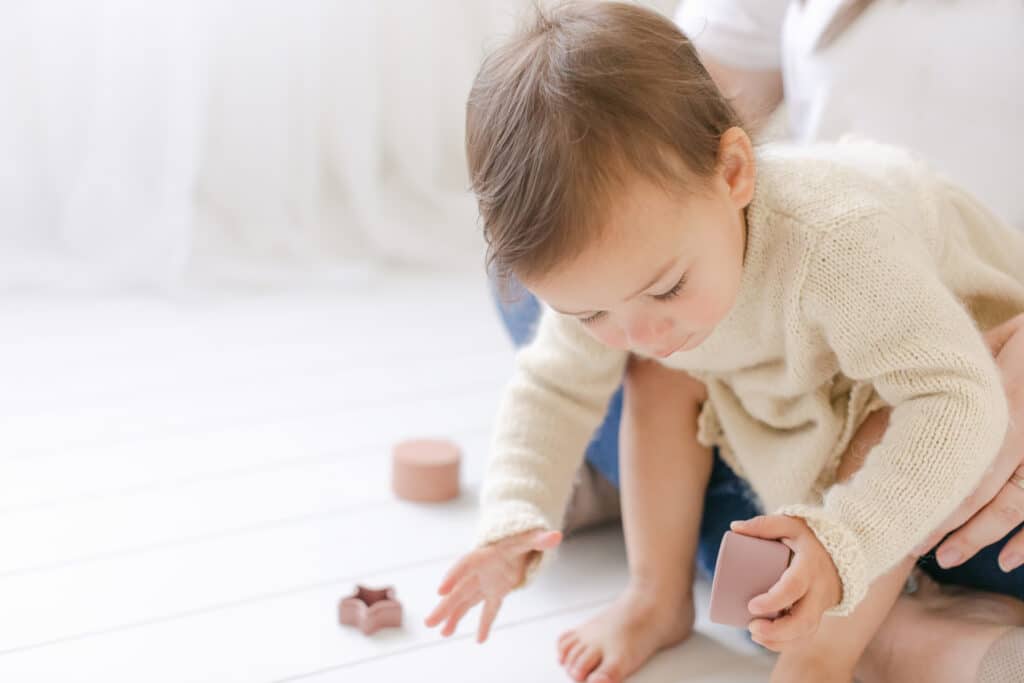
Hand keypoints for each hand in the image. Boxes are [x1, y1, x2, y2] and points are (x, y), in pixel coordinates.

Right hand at [424, 529, 561, 642]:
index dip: (453, 576)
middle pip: (459, 589)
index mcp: (483, 554)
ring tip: (442, 633)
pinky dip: (485, 625)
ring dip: (454, 617)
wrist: (516, 541)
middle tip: (429, 622)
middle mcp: (480, 571)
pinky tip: (480, 640)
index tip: (441, 590)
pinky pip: (488, 610)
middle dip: (445, 606)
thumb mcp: (528, 536)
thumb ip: (540, 538)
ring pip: (466, 602)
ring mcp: (485, 583)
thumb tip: (556, 535)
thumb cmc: (519, 537)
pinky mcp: (495, 593)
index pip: (465, 564)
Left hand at [729, 515, 841, 651]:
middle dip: (778, 631)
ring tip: (754, 634)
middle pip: (805, 619)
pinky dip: (786, 644)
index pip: (794, 587)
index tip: (751, 606)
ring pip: (807, 632)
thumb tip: (735, 528)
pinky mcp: (817, 614)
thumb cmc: (807, 538)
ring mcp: (821, 606)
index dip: (774, 600)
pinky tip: (765, 641)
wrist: (837, 553)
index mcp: (810, 566)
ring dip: (781, 641)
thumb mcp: (790, 524)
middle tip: (751, 627)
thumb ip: (764, 524)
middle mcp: (819, 590)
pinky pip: (806, 636)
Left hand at [912, 314, 1023, 570]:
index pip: (961, 459)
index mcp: (1001, 401)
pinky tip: (1007, 562)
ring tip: (946, 557)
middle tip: (909, 546)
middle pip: (982, 486)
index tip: (897, 510)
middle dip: (944, 521)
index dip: (931, 492)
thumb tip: (910, 386)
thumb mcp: (994, 344)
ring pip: (1017, 504)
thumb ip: (959, 373)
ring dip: (980, 536)